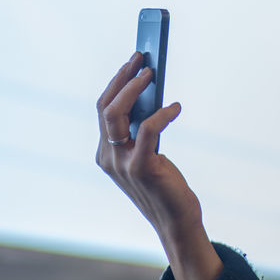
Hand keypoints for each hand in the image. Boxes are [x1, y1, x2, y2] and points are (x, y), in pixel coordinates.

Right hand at [96, 52, 222, 279]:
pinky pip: (148, 129)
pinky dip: (162, 113)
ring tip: (152, 72)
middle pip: (105, 106)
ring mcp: (121, 163)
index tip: (131, 60)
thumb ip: (143, 129)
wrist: (176, 222)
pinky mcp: (141, 168)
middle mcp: (108, 157)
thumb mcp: (149, 153)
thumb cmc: (165, 185)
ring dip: (134, 88)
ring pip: (117, 113)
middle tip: (141, 57)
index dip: (116, 82)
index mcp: (105, 152)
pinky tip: (176, 107)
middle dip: (122, 77)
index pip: (102, 109)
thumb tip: (152, 90)